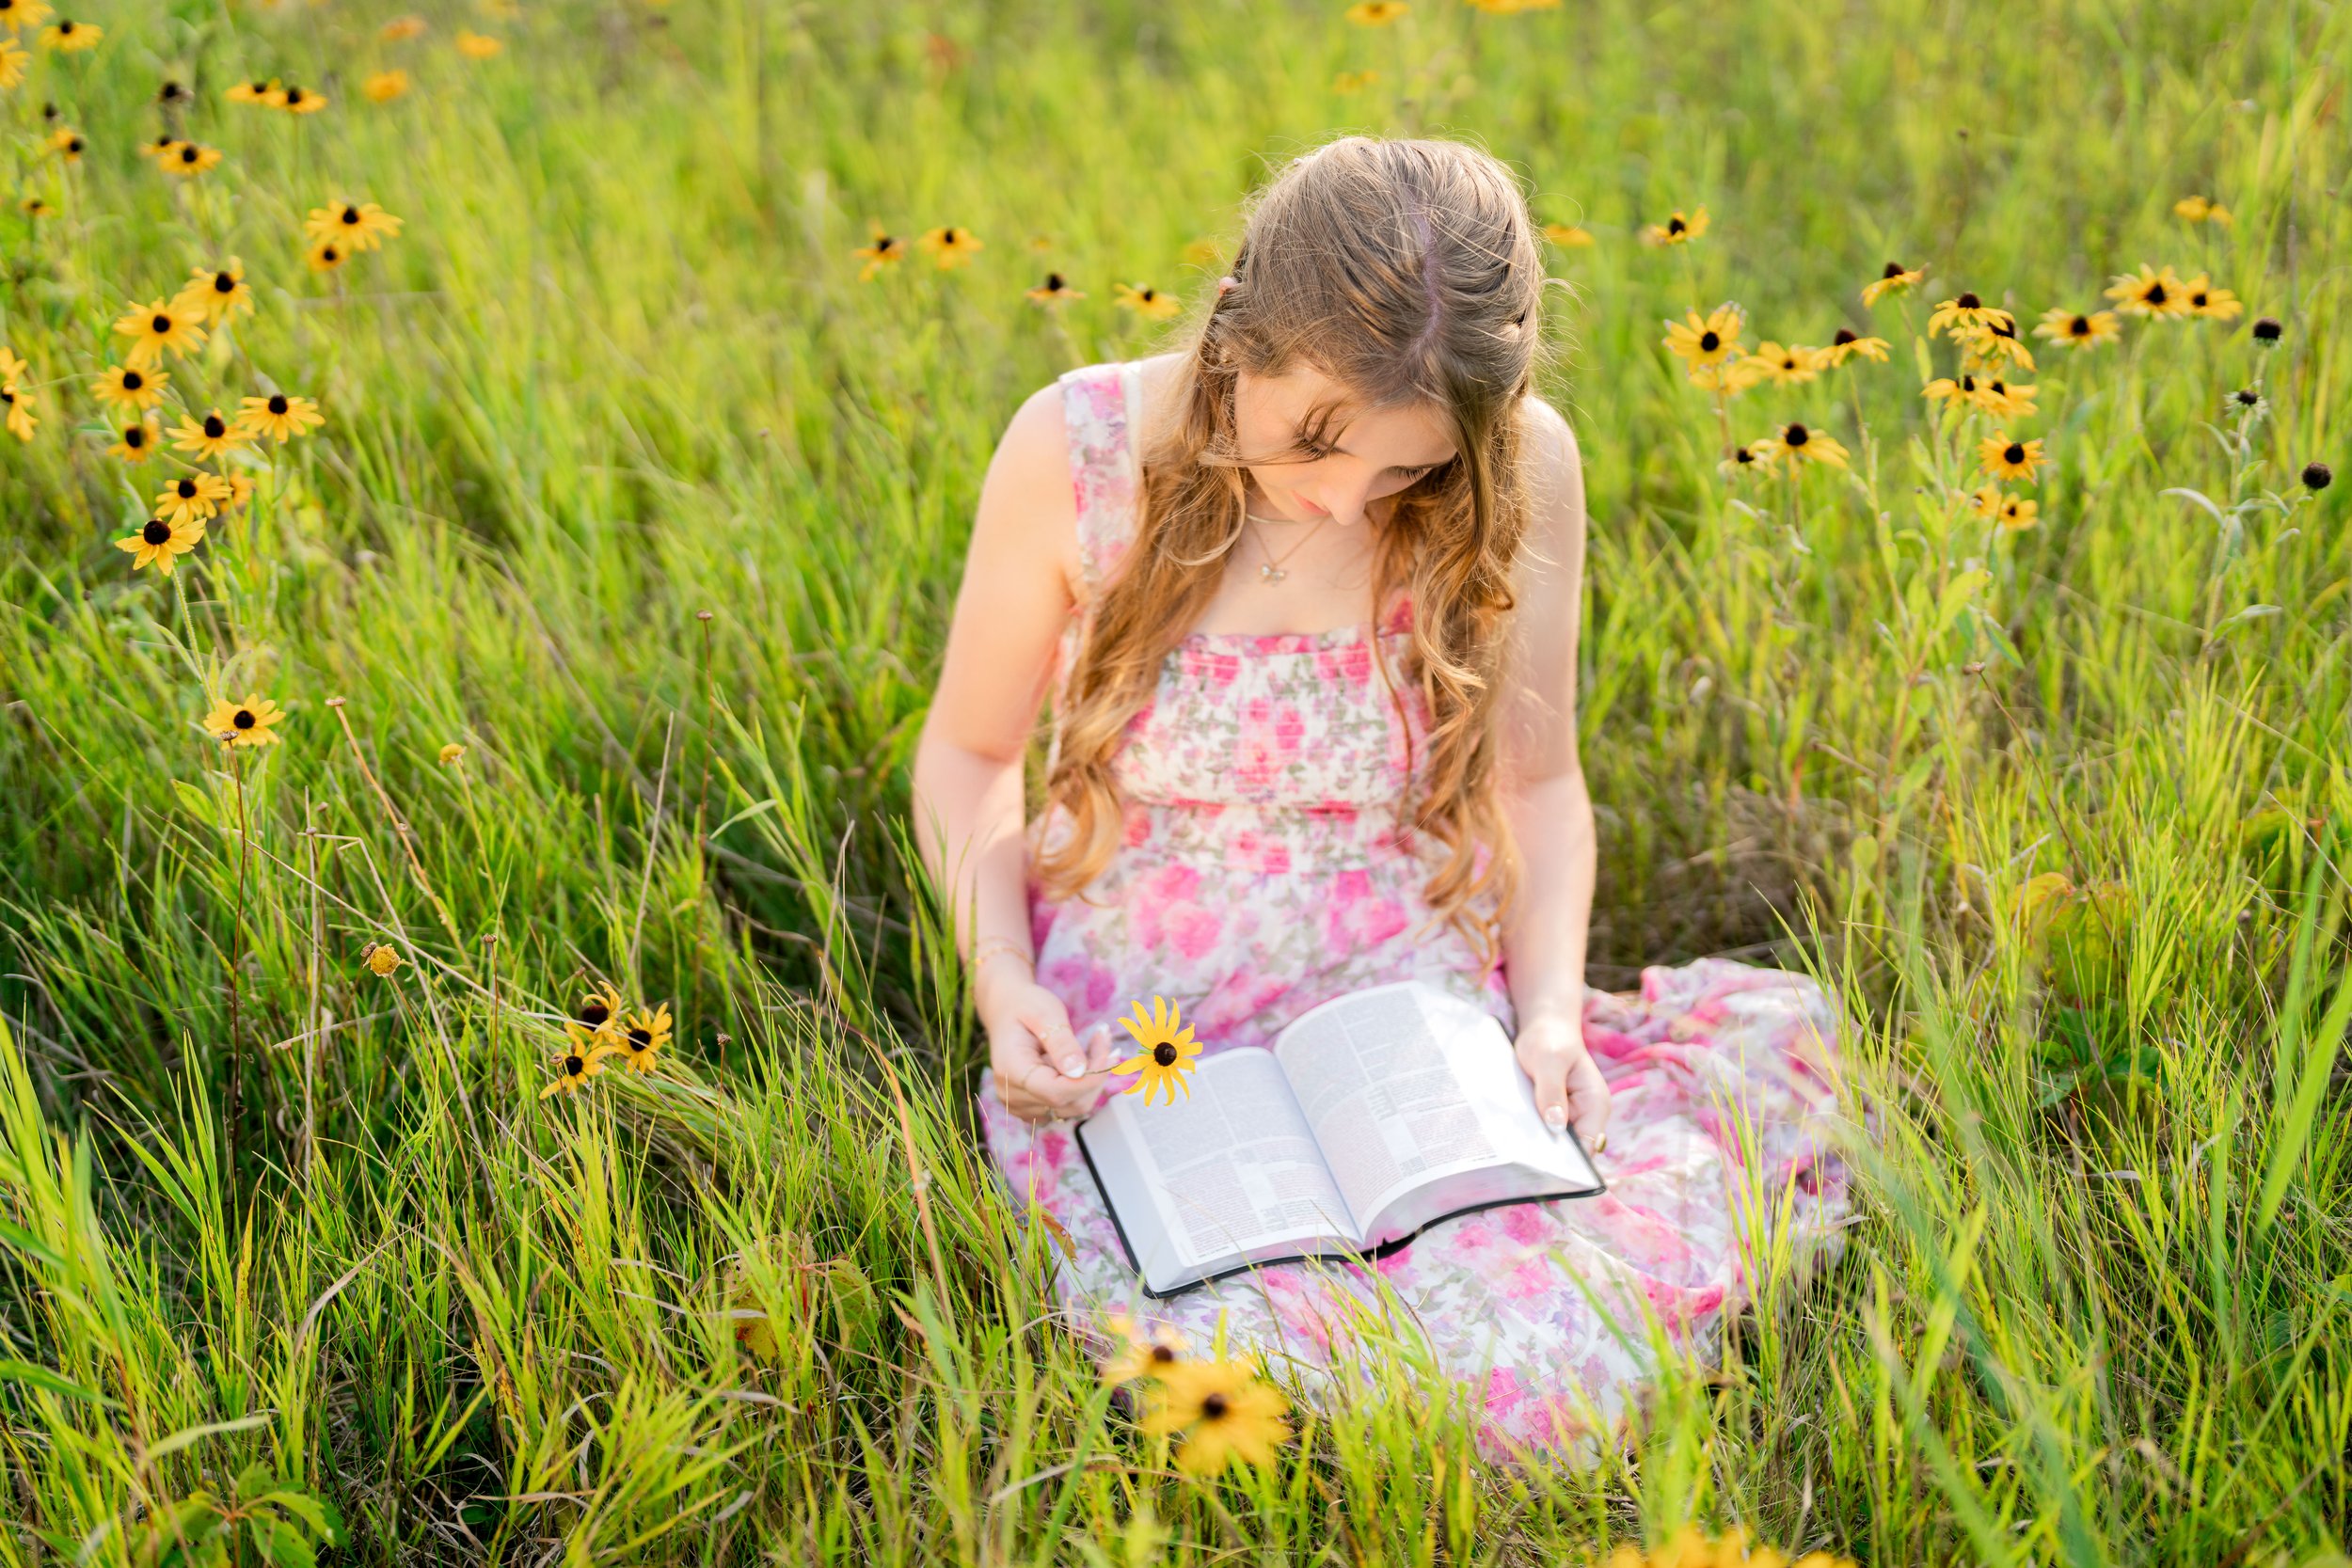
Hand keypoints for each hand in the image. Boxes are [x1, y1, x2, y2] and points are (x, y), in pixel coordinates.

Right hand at [983, 978, 1119, 1123]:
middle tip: (1104, 1039)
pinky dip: (1084, 1086)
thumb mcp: (1045, 1013)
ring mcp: (1021, 1106)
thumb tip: (1079, 1072)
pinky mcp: (1033, 1108)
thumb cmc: (1025, 1007)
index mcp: (1010, 1071)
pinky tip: (1085, 1062)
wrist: (1006, 1011)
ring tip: (1095, 1045)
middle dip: (1095, 1074)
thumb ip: (1061, 1043)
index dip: (1089, 1079)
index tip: (1110, 1051)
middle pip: (1069, 1103)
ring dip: (1093, 1079)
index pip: (1056, 1092)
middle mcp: (1011, 1095)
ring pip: (1075, 1107)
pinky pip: (1069, 1106)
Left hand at [1512, 1009, 1611, 1151]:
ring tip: (1511, 1144)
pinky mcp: (1552, 1115)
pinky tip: (1511, 1132)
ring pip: (1553, 1143)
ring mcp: (1569, 1117)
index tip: (1541, 1165)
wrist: (1543, 1028)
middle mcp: (1587, 1115)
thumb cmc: (1551, 1039)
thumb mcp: (1548, 1061)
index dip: (1568, 1160)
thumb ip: (1552, 1092)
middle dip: (1548, 1154)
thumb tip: (1555, 1126)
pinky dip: (1529, 1133)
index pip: (1588, 1145)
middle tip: (1519, 1156)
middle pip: (1570, 1150)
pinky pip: (1542, 1132)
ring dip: (1535, 1143)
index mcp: (1595, 1104)